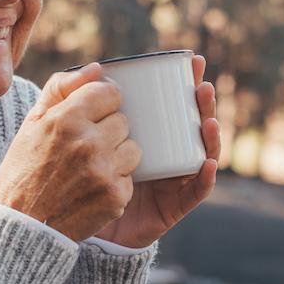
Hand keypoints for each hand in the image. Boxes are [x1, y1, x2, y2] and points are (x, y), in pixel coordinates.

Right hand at [0, 63, 140, 242]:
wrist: (24, 226)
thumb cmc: (25, 170)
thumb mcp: (32, 124)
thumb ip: (61, 88)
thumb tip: (97, 68)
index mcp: (65, 119)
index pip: (108, 92)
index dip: (102, 102)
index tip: (93, 114)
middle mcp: (87, 142)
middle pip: (123, 121)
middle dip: (108, 131)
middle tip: (86, 147)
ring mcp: (104, 171)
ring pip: (133, 148)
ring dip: (117, 156)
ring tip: (92, 167)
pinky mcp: (116, 196)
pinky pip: (131, 177)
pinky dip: (116, 182)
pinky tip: (93, 188)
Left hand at [93, 54, 220, 248]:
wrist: (72, 222)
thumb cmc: (74, 173)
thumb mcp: (74, 132)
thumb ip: (75, 96)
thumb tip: (94, 66)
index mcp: (149, 134)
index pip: (173, 104)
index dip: (186, 83)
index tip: (190, 62)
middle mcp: (166, 153)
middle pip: (193, 125)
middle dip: (203, 104)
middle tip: (202, 86)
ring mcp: (173, 179)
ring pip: (202, 154)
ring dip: (210, 136)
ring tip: (208, 121)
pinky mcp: (174, 205)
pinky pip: (195, 191)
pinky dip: (205, 178)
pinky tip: (206, 163)